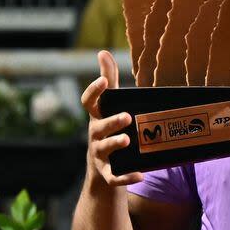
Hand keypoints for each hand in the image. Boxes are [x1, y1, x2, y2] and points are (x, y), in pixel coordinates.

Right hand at [80, 50, 143, 186]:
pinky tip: (141, 175)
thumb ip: (108, 79)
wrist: (103, 169)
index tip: (103, 82)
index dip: (94, 92)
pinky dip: (126, 176)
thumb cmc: (108, 127)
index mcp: (96, 118)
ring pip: (104, 150)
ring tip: (127, 140)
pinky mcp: (108, 174)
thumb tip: (102, 52)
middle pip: (99, 128)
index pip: (89, 104)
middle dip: (111, 121)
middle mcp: (95, 136)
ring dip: (115, 144)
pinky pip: (115, 177)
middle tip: (127, 116)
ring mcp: (100, 155)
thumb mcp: (109, 105)